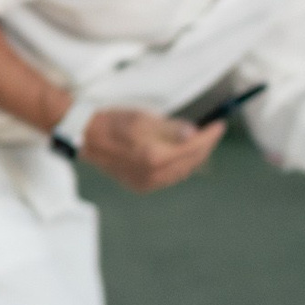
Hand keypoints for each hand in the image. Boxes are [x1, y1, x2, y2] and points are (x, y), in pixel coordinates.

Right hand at [78, 107, 224, 193]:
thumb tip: (193, 134)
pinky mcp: (140, 185)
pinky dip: (179, 167)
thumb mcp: (143, 118)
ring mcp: (146, 183)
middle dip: (204, 148)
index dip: (209, 136)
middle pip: (190, 163)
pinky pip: (168, 178)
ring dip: (193, 158)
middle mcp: (153, 175)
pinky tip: (180, 156)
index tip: (219, 126)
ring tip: (200, 143)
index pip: (193, 148)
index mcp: (155, 157)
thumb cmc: (113, 123)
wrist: (86, 137)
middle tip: (212, 133)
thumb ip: (171, 128)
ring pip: (181, 173)